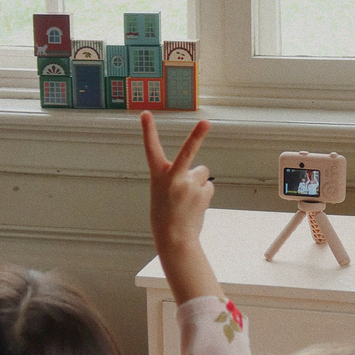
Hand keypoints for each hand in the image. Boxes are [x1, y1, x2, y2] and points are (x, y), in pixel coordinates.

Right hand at [141, 112, 220, 303]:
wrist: (174, 239)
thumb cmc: (165, 216)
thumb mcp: (163, 193)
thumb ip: (177, 179)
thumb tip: (200, 175)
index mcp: (158, 176)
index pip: (151, 149)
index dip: (149, 131)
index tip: (146, 114)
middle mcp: (174, 177)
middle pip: (188, 152)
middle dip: (197, 135)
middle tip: (206, 122)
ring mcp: (190, 185)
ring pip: (202, 173)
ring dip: (198, 183)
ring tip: (189, 201)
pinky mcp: (203, 193)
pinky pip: (208, 186)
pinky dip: (204, 194)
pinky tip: (196, 206)